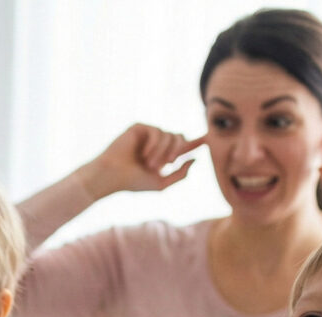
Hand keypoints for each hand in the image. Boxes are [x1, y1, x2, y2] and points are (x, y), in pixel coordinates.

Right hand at [78, 123, 207, 199]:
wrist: (112, 176)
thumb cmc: (133, 182)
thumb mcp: (162, 183)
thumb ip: (180, 174)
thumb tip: (194, 160)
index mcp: (162, 155)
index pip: (183, 146)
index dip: (196, 143)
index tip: (209, 138)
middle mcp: (156, 143)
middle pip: (180, 138)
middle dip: (176, 152)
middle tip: (165, 164)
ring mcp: (147, 134)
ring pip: (170, 135)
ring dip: (163, 152)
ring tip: (150, 164)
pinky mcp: (139, 127)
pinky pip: (157, 131)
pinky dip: (154, 145)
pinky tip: (144, 155)